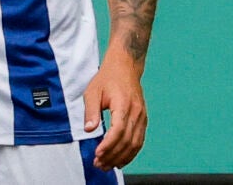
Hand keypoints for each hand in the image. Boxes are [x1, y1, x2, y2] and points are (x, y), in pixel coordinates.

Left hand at [83, 51, 146, 169]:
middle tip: (99, 164)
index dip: (108, 145)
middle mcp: (136, 112)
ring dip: (122, 157)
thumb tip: (89, 130)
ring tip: (108, 165)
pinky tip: (121, 160)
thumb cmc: (107, 78)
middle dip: (113, 155)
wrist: (125, 67)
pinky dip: (131, 153)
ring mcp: (142, 117)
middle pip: (127, 141)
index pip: (118, 130)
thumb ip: (91, 111)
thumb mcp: (92, 91)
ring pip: (135, 144)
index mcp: (123, 104)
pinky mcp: (143, 120)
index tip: (97, 154)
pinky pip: (139, 141)